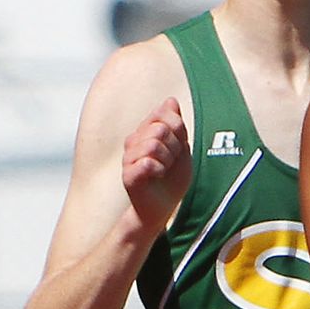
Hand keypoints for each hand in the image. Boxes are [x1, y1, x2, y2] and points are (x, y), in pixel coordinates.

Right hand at [122, 99, 191, 234]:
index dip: (179, 130)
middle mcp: (134, 141)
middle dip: (174, 147)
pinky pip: (147, 162)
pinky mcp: (128, 174)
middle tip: (170, 162)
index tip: (178, 147)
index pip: (166, 115)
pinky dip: (159, 170)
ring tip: (163, 170)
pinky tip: (157, 176)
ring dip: (167, 160)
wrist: (161, 208)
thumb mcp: (181, 150)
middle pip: (160, 129)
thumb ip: (177, 126)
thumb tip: (170, 100)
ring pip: (154, 144)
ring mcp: (129, 157)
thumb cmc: (171, 180)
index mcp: (146, 132)